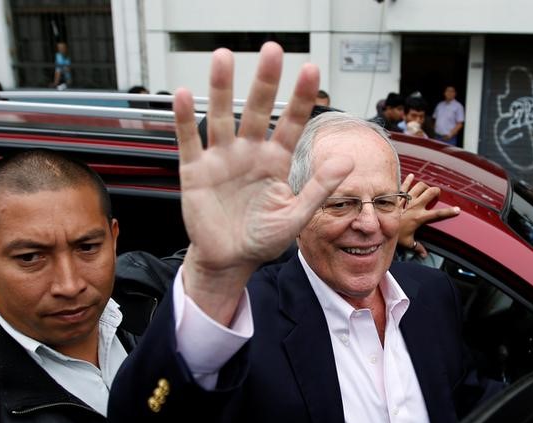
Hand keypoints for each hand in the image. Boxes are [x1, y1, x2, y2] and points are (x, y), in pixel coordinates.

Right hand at [174, 42, 352, 323]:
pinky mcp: (195, 171)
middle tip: (272, 51)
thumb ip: (319, 188)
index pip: (292, 123)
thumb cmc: (263, 240)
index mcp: (276, 162)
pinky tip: (185, 95)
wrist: (229, 261)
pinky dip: (186, 120)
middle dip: (265, 82)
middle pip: (258, 110)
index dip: (301, 98)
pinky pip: (190, 140)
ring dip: (222, 88)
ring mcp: (222, 159)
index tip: (311, 70)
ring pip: (222, 117)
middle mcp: (249, 153)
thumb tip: (346, 161)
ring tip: (224, 58)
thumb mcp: (295, 217)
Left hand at [397, 174, 459, 257]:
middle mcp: (415, 205)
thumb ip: (417, 247)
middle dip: (436, 191)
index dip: (450, 212)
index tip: (457, 210)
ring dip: (425, 186)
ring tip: (425, 189)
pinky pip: (404, 184)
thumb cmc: (393, 234)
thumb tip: (424, 255)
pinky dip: (409, 179)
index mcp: (420, 217)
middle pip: (431, 192)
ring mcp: (407, 199)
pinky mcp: (398, 195)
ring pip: (420, 185)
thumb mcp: (407, 242)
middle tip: (436, 194)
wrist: (379, 225)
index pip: (438, 214)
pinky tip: (411, 176)